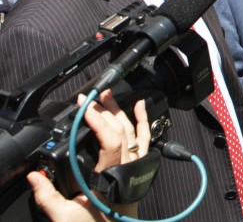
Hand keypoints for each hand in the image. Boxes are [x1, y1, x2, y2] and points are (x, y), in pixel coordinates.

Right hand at [26, 91, 148, 220]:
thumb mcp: (65, 216)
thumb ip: (48, 197)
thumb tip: (33, 177)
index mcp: (110, 177)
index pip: (109, 141)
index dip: (98, 121)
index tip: (84, 107)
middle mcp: (127, 168)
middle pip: (120, 131)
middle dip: (105, 111)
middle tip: (91, 97)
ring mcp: (135, 166)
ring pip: (132, 131)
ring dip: (120, 111)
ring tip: (109, 95)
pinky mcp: (138, 168)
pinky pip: (145, 139)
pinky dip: (143, 121)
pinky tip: (139, 106)